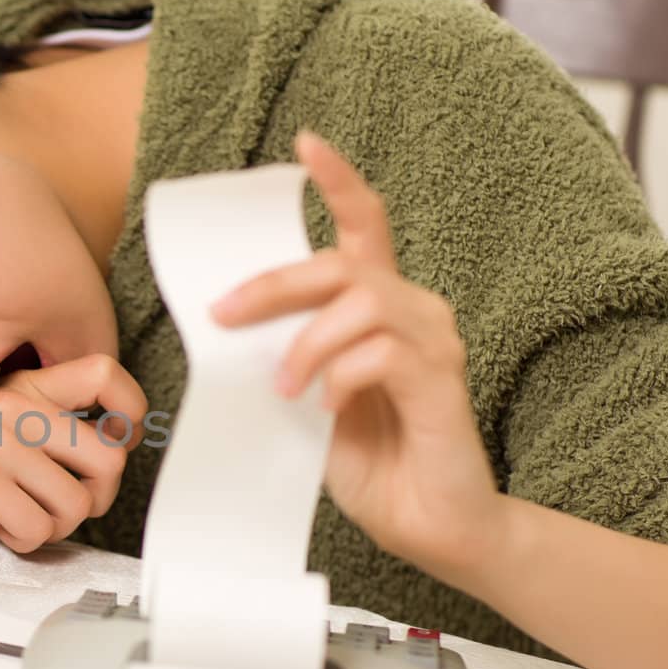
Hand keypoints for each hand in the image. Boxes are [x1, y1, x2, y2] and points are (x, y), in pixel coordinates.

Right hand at [0, 354, 147, 552]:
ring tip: (11, 517)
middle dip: (94, 500)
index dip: (129, 412)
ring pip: (76, 504)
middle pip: (110, 457)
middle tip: (57, 509)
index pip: (105, 372)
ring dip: (49, 527)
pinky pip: (37, 526)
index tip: (116, 443)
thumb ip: (35, 436)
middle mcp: (14, 404)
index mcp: (20, 388)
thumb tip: (100, 468)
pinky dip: (20, 539)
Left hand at [208, 132, 504, 573]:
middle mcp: (413, 310)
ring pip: (360, 302)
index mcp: (377, 307)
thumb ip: (282, 356)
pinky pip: (381, 351)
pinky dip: (341, 376)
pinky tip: (327, 408)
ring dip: (306, 344)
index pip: (365, 224)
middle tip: (225, 315)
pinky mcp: (443, 380)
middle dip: (273, 284)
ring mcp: (433, 341)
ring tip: (287, 390)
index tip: (305, 143)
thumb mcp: (306, 399)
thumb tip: (228, 331)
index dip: (339, 179)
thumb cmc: (370, 460)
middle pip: (342, 262)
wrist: (427, 524)